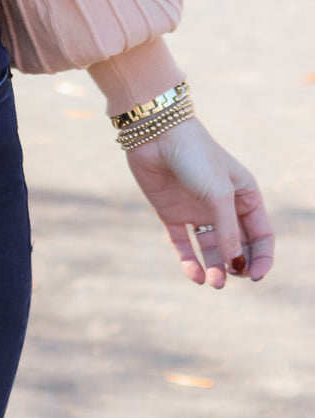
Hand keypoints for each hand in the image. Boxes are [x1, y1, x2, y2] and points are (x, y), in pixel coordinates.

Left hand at [124, 116, 273, 288]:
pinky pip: (183, 244)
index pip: (260, 235)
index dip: (261, 258)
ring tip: (214, 283)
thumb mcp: (219, 194)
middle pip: (237, 245)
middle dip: (237, 265)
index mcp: (244, 195)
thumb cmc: (195, 157)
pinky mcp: (171, 213)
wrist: (155, 134)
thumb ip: (228, 231)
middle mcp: (222, 205)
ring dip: (214, 268)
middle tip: (231, 277)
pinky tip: (195, 276)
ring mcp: (196, 210)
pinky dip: (190, 262)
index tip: (256, 276)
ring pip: (210, 248)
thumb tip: (235, 265)